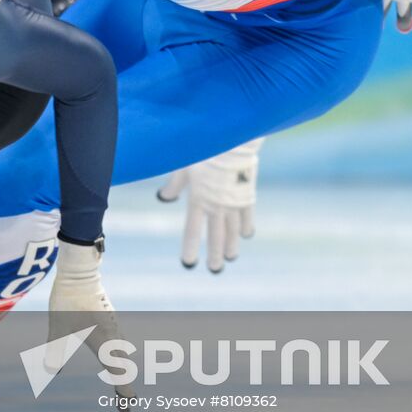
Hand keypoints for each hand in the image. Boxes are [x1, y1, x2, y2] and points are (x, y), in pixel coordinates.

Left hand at [47, 238, 135, 409]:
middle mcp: (114, 337)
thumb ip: (55, 351)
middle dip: (123, 386)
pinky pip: (116, 342)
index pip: (118, 373)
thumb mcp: (57, 329)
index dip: (123, 392)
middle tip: (125, 404)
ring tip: (120, 384)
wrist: (80, 272)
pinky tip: (112, 354)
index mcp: (106, 343)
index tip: (127, 409)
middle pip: (123, 367)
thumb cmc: (69, 301)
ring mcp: (113, 327)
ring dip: (121, 370)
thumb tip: (50, 371)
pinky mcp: (108, 319)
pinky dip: (116, 355)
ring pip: (121, 353)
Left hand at [157, 138, 262, 272]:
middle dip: (214, 255)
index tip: (189, 263)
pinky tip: (245, 235)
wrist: (232, 142)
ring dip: (231, 246)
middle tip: (214, 269)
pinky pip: (247, 217)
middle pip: (215, 237)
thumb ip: (173, 186)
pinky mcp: (247, 195)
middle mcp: (216, 206)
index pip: (192, 231)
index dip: (190, 248)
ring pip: (233, 231)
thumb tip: (163, 198)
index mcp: (198, 200)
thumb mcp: (183, 167)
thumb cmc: (204, 151)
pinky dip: (246, 227)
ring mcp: (234, 203)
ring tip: (229, 257)